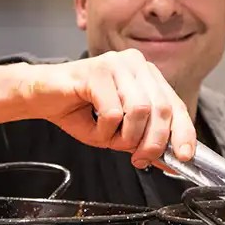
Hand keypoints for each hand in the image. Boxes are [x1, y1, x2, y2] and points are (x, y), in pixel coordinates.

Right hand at [31, 49, 196, 168]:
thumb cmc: (79, 110)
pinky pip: (113, 112)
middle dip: (153, 142)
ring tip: (109, 138)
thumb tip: (170, 161)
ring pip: (140, 111)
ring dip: (125, 136)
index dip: (183, 132)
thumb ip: (143, 141)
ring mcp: (116, 64)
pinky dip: (104, 129)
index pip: (175, 105)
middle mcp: (135, 64)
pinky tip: (92, 124)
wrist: (41, 96)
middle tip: (139, 159)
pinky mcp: (96, 71)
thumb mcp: (117, 132)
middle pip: (161, 109)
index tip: (184, 156)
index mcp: (146, 75)